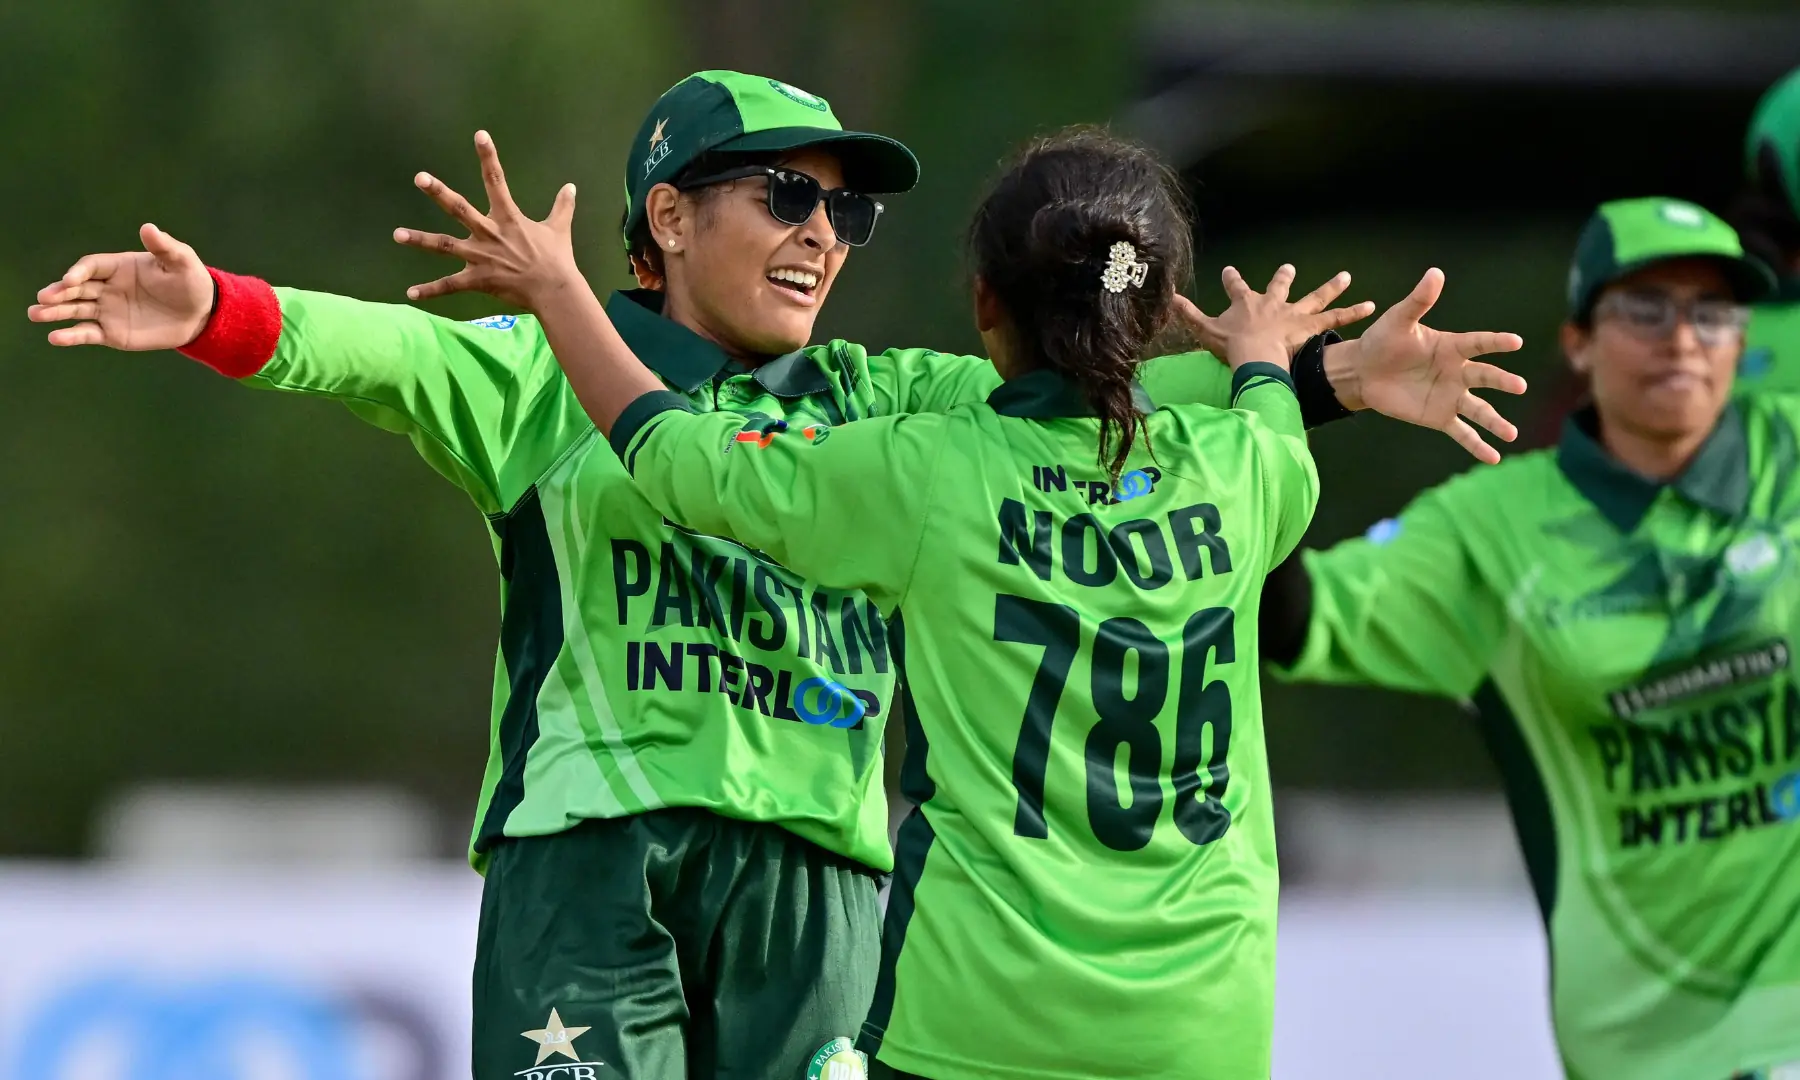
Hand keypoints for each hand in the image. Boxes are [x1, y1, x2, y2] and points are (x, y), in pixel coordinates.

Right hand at [27, 224, 212, 349]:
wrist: (201, 314)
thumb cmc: (191, 282)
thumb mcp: (182, 262)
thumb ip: (164, 247)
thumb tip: (148, 228)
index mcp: (119, 266)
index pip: (91, 266)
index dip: (79, 272)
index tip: (71, 280)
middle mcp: (107, 287)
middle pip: (76, 288)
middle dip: (59, 292)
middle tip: (43, 298)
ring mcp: (107, 310)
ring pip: (75, 309)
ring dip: (55, 312)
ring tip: (35, 314)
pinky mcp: (112, 333)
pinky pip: (87, 333)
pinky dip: (71, 336)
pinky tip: (54, 338)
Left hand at [394, 130, 579, 308]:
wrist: (555, 291)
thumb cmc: (558, 259)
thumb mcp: (560, 229)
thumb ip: (562, 206)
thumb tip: (571, 186)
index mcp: (508, 218)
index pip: (496, 181)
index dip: (488, 157)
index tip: (479, 135)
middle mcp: (490, 234)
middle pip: (460, 208)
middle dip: (439, 192)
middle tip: (420, 177)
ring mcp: (481, 257)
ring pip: (445, 246)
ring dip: (420, 240)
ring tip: (397, 235)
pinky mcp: (478, 279)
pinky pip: (450, 285)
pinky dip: (430, 290)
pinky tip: (410, 293)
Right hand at [1173, 265, 1374, 368]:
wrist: (1256, 356)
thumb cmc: (1231, 345)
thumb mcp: (1204, 330)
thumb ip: (1187, 314)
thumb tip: (1168, 299)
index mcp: (1246, 302)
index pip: (1236, 286)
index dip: (1232, 279)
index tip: (1231, 271)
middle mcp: (1273, 302)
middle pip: (1280, 285)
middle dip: (1283, 277)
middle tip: (1289, 268)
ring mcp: (1294, 313)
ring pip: (1315, 297)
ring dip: (1331, 286)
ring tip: (1346, 277)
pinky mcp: (1310, 325)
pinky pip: (1335, 319)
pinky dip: (1353, 313)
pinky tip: (1371, 307)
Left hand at [1329, 268, 1526, 464]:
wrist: (1364, 371)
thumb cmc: (1383, 341)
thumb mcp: (1398, 319)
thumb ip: (1419, 301)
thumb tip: (1435, 272)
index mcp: (1452, 346)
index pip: (1479, 343)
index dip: (1496, 343)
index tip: (1516, 342)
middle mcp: (1458, 372)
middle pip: (1485, 377)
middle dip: (1503, 381)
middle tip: (1520, 386)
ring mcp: (1451, 396)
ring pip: (1479, 410)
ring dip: (1496, 422)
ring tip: (1513, 434)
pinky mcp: (1439, 417)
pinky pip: (1462, 433)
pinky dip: (1477, 445)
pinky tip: (1494, 457)